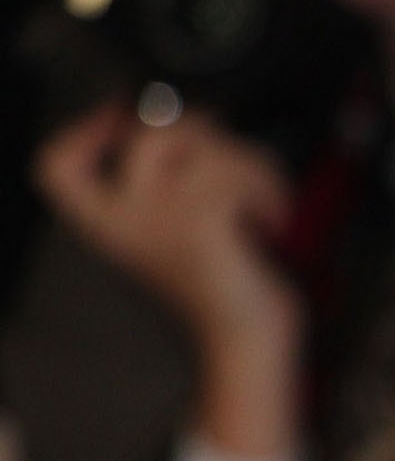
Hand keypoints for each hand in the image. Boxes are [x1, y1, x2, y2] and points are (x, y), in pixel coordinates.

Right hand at [30, 106, 301, 459]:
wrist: (246, 341)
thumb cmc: (226, 289)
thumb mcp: (180, 231)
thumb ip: (168, 181)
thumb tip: (184, 119)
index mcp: (108, 224)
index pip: (57, 167)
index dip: (84, 130)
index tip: (121, 118)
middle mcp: (121, 219)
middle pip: (146, 133)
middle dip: (204, 132)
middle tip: (233, 160)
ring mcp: (157, 218)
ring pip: (203, 144)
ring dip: (251, 162)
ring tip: (264, 198)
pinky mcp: (199, 221)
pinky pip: (235, 169)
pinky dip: (269, 186)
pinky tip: (272, 217)